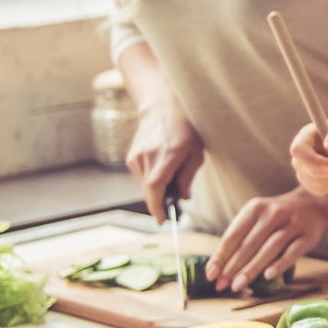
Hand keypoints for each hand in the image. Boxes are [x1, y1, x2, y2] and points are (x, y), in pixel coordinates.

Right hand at [126, 96, 203, 221]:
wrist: (162, 106)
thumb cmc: (186, 128)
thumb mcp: (196, 152)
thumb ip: (188, 176)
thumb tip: (183, 198)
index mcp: (166, 155)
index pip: (156, 188)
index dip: (158, 208)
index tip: (162, 221)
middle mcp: (148, 156)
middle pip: (150, 191)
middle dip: (160, 202)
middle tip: (171, 209)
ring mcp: (136, 156)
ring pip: (146, 185)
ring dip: (158, 188)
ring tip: (172, 175)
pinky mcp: (131, 156)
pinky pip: (142, 176)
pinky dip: (152, 179)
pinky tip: (162, 167)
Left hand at [206, 187, 327, 291]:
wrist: (316, 202)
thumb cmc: (279, 215)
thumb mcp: (259, 216)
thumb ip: (242, 237)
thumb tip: (220, 267)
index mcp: (256, 208)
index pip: (233, 235)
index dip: (221, 256)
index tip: (211, 274)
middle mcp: (274, 214)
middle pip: (249, 244)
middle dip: (233, 267)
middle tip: (221, 285)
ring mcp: (292, 224)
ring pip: (269, 249)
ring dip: (252, 269)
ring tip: (238, 285)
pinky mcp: (308, 236)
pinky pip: (292, 252)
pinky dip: (280, 264)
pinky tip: (267, 276)